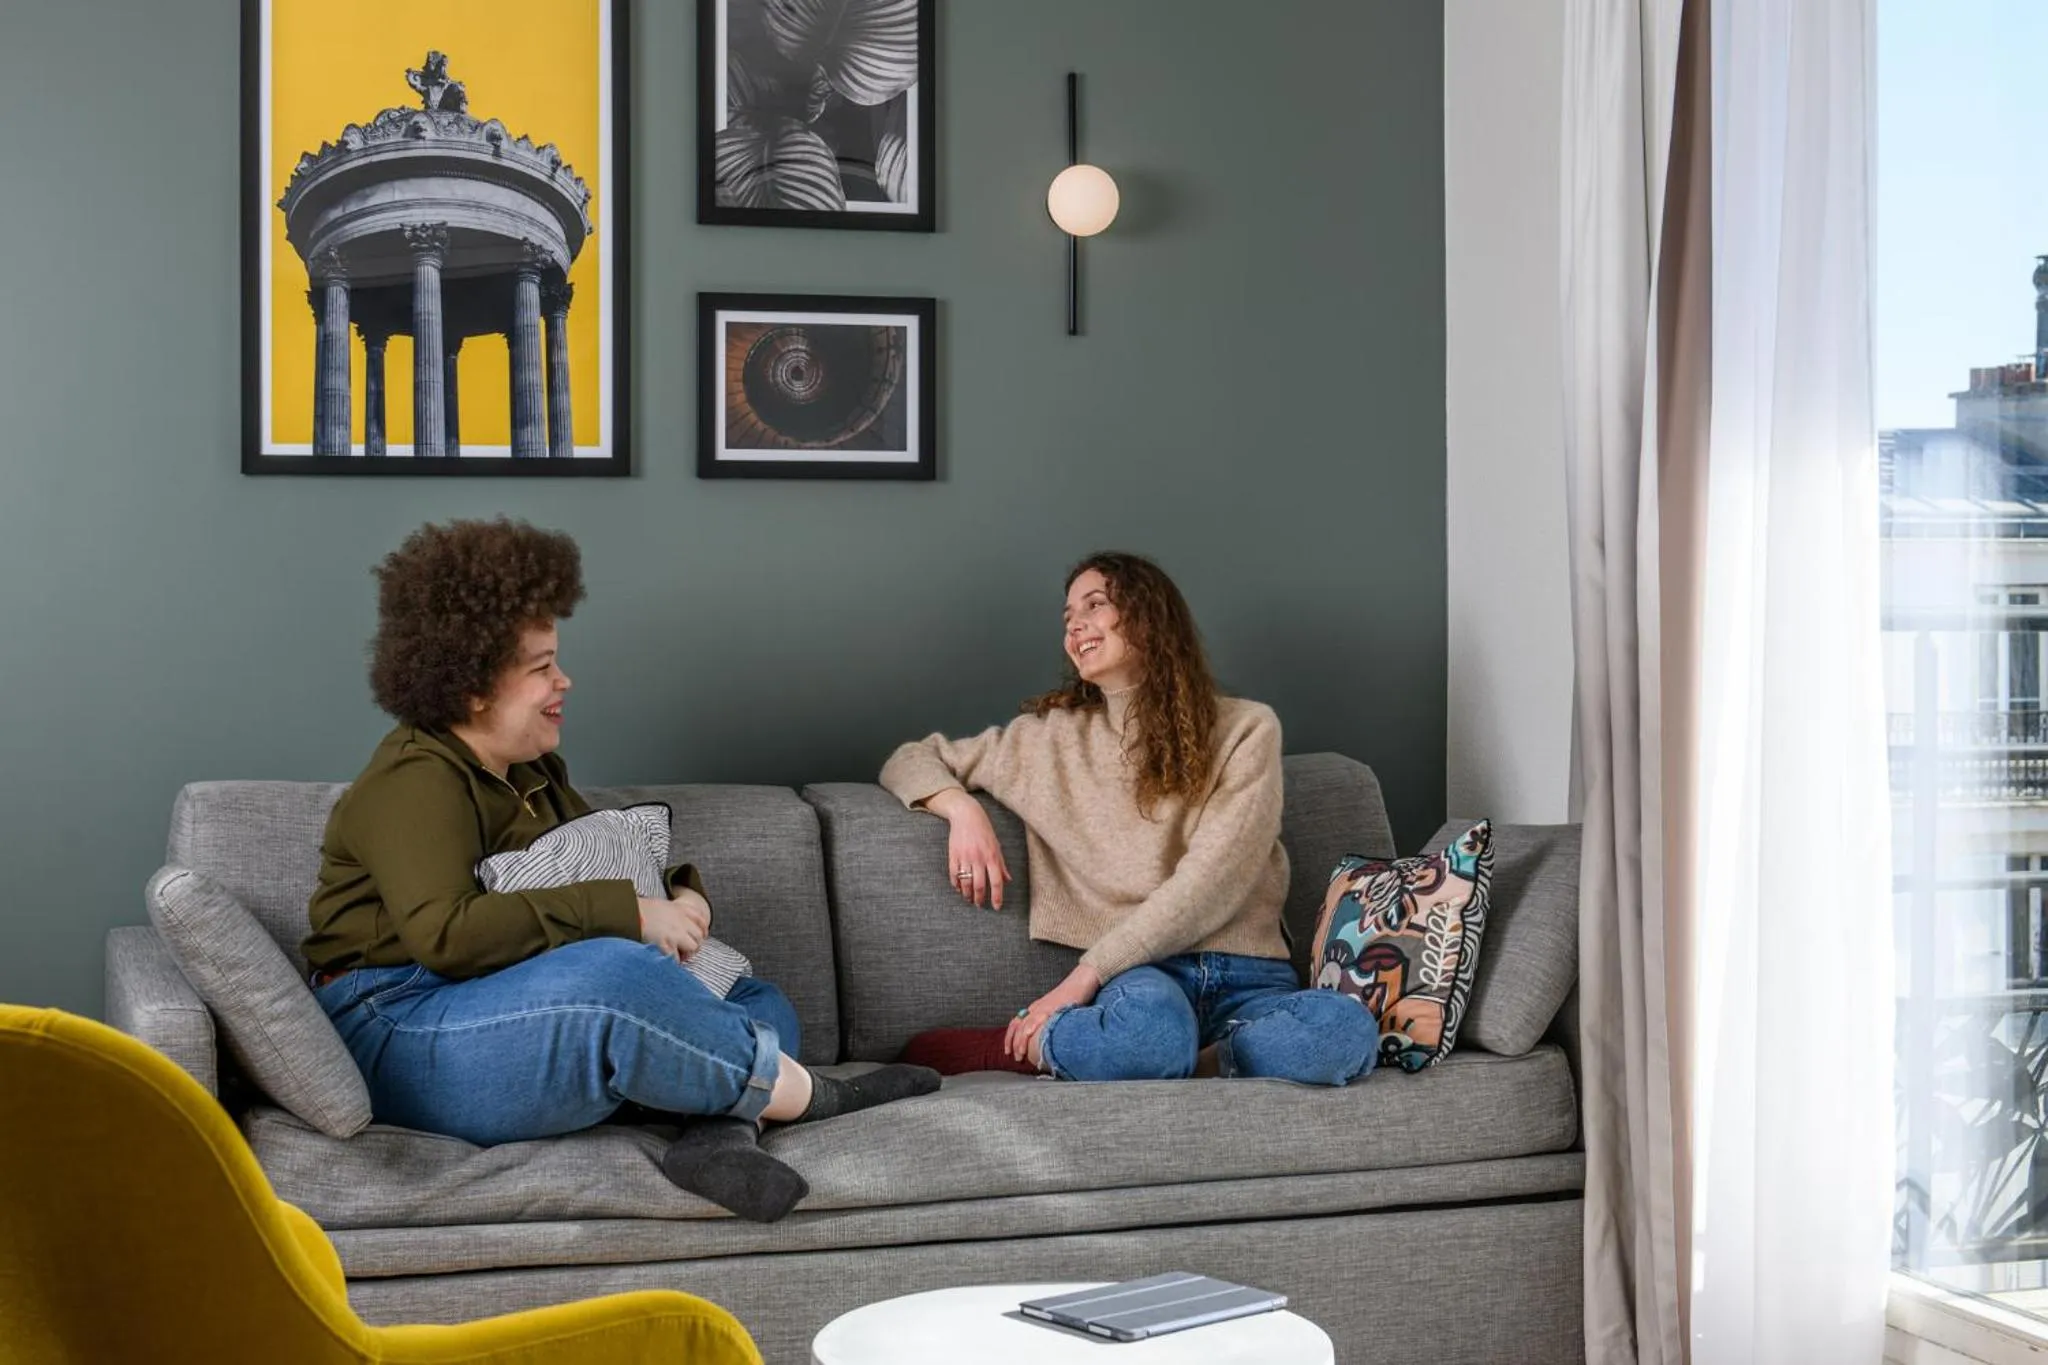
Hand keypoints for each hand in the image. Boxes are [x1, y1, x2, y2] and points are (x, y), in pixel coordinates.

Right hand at [638, 889, 709, 962]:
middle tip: (685, 950)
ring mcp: (675, 933)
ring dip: (686, 954)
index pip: (701, 921)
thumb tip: (677, 923)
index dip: (702, 931)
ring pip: (693, 947)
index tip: (699, 937)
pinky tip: (667, 960)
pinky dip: (673, 962)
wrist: (628, 912)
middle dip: (694, 944)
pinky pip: (677, 959)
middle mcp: (681, 921)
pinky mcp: (666, 945)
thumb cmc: (640, 910)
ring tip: (677, 955)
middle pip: (699, 936)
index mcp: (680, 909)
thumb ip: (673, 913)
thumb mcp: (662, 905)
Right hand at [928, 788, 1011, 908]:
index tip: (996, 907)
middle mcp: (979, 858)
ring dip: (967, 894)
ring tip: (969, 899)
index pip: (996, 882)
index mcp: (992, 856)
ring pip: (965, 882)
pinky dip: (956, 884)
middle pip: (979, 885)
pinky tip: (958, 888)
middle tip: (979, 905)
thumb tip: (1008, 880)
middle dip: (979, 899)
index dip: (997, 897)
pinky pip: (954, 875)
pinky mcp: (953, 855)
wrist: (967, 815)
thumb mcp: (997, 846)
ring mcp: (965, 857)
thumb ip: (1002, 864)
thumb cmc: (984, 831)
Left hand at [1005, 965, 1101, 1064]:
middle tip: (1015, 1057)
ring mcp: (1042, 1007)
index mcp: (1036, 1009)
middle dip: (1013, 1043)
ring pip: (1025, 1025)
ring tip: (1020, 1054)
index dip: (1010, 1038)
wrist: (1081, 981)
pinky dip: (1031, 1028)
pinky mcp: (1051, 1006)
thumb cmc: (1072, 996)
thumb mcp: (1057, 1011)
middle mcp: (1036, 1008)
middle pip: (1017, 1026)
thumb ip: (1051, 1023)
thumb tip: (1049, 1039)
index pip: (1016, 1024)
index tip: (1009, 1051)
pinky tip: (1027, 1036)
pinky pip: (1038, 1018)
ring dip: (1020, 1041)